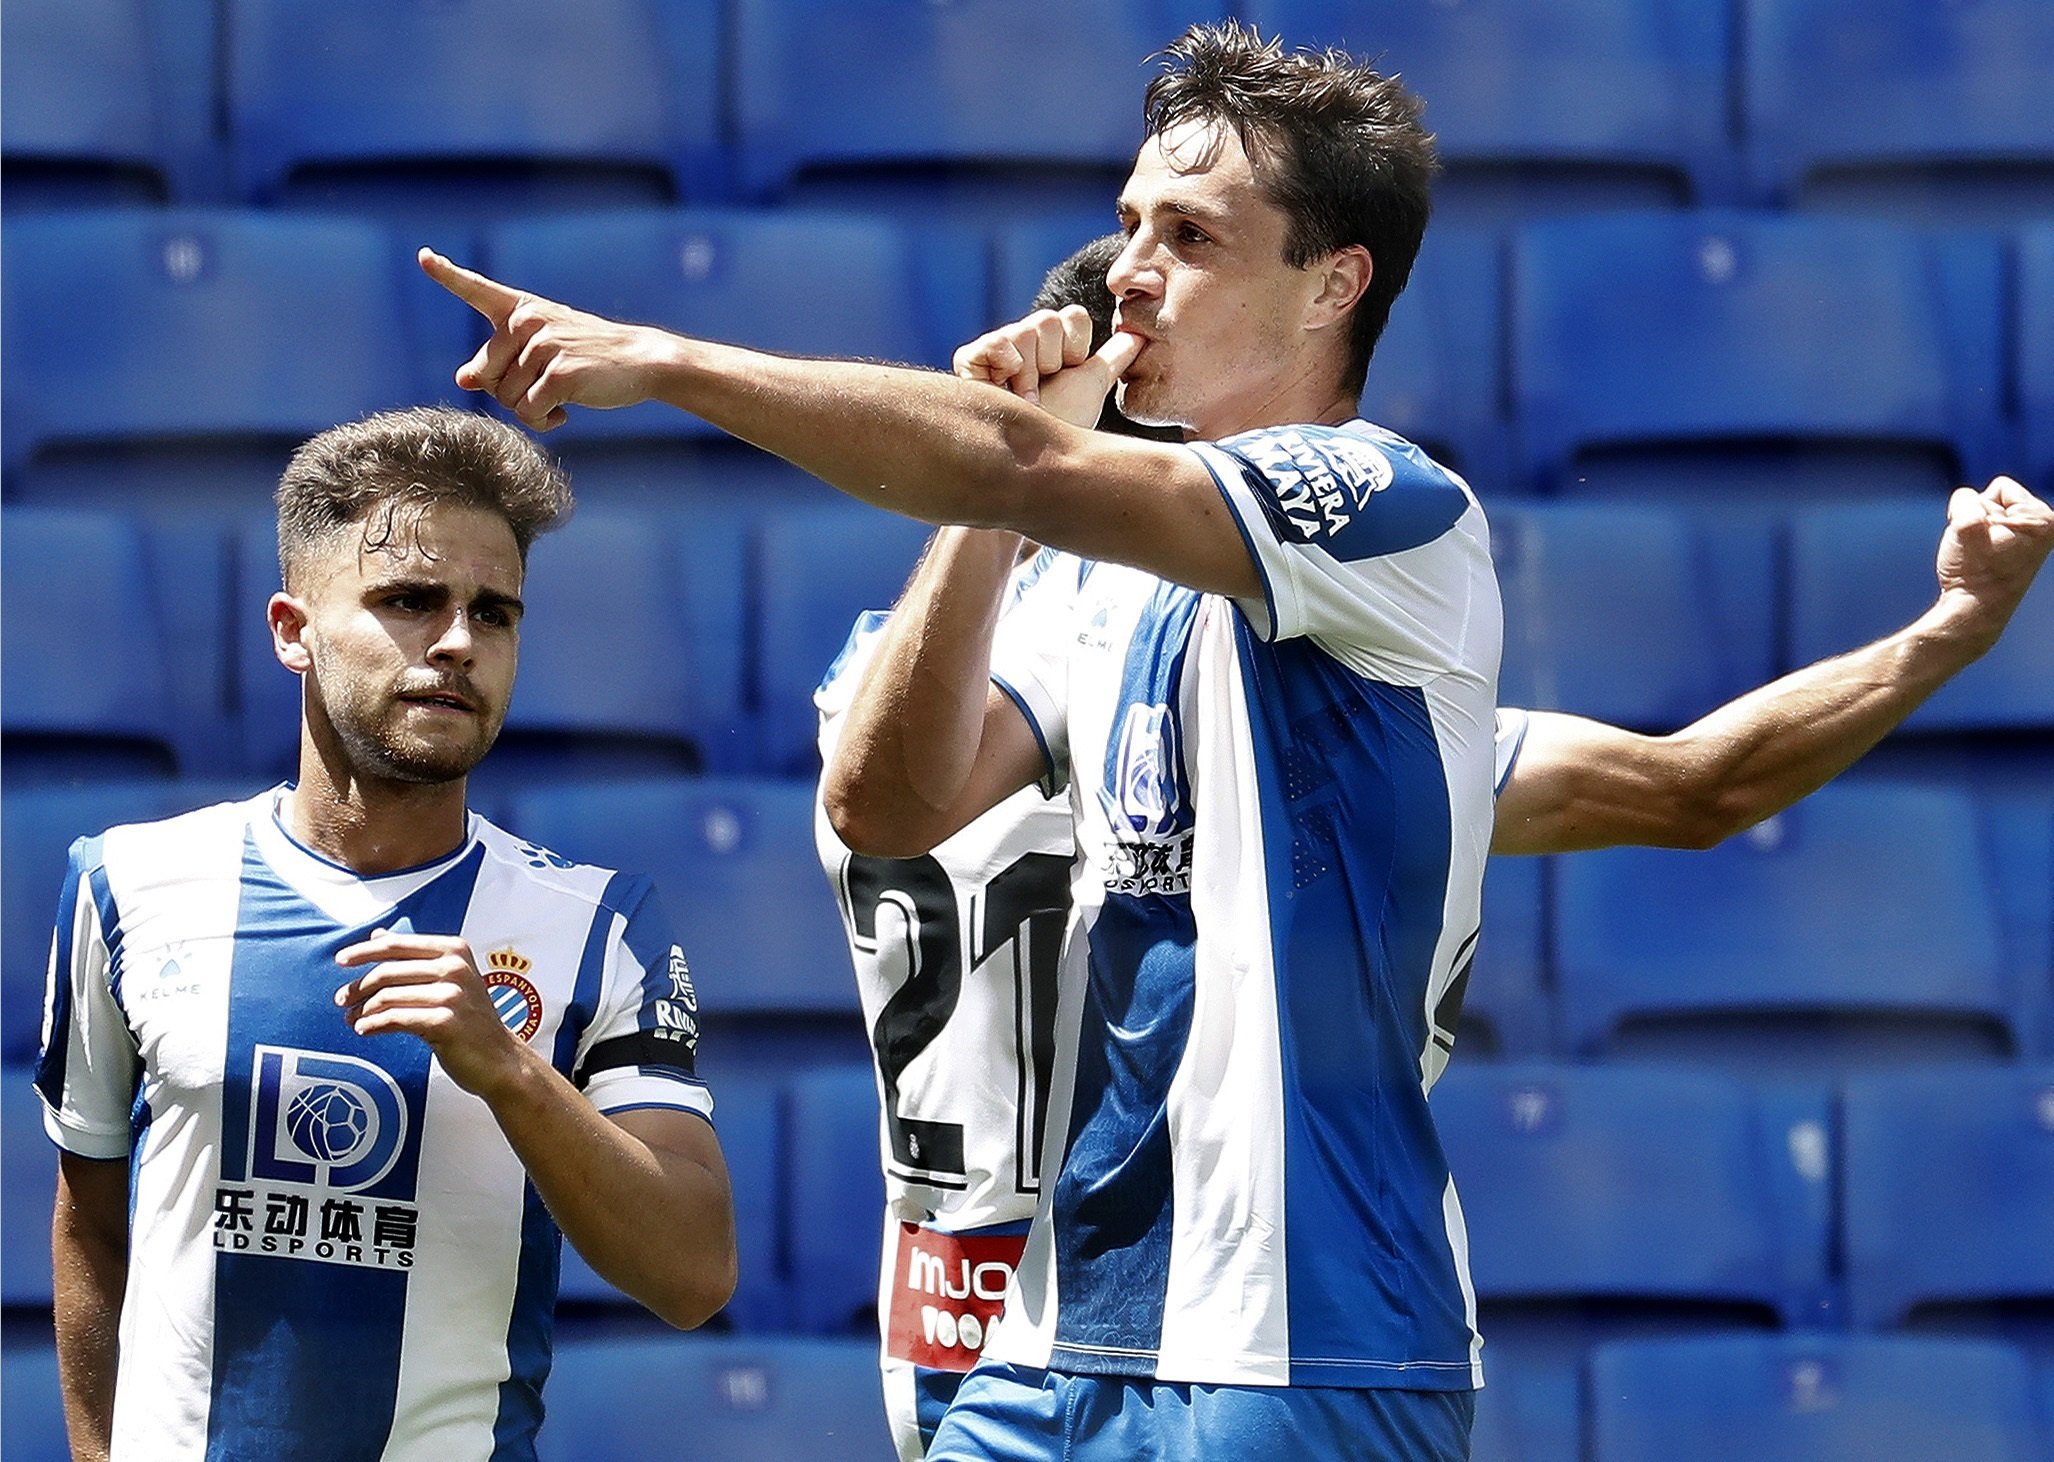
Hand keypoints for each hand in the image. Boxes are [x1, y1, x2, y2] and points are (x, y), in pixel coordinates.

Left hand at [335, 928, 525, 1098]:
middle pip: (388, 971)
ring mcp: (452, 994)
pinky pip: (395, 1020)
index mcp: (455, 950)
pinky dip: (374, 1025)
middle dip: (359, 987)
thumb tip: (378, 935)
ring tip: (353, 1019)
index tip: (341, 960)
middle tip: (343, 999)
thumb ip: (414, 957)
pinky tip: (365, 1029)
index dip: (364, 951)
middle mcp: (455, 968)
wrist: (501, 1059)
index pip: (398, 944)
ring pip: (388, 997)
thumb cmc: (472, 1021)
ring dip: (363, 1010)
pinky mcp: (445, 1021)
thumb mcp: (448, 980)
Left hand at [419, 248, 674, 429]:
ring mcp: (543, 345)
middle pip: (486, 375)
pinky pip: (528, 413)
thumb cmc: (588, 357)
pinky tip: (565, 411)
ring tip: (559, 398)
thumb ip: (499, 363)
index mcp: (521, 309)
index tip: (424, 257)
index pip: (477, 290)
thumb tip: (463, 379)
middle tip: (541, 387)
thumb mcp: (540, 352)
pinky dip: (544, 421)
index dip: (447, 275)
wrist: (641, 360)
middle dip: (507, 392)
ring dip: (530, 409)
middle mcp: (527, 321)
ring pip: (506, 399)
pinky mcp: (559, 373)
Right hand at [953, 305, 1142, 428]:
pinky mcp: (971, 358)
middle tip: (1044, 391)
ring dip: (1030, 375)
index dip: (1076, 347)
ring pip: (1025, 332)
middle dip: (1052, 361)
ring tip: (1026, 400)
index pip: (1072, 316)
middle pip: (1048, 320)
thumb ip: (1113, 360)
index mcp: (1052, 344)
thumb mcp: (1092, 388)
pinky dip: (1005, 365)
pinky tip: (1003, 390)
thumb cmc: (1060, 427)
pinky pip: (996, 342)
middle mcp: (1023, 340)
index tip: (1069, 373)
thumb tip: (1139, 337)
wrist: (1031, 464)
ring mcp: (997, 348)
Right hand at [1933, 476, 2053, 647]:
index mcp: (2043, 519)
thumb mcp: (1966, 526)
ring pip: (1991, 514)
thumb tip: (1967, 499)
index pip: (2001, 487)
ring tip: (1981, 555)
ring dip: (1978, 530)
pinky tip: (1983, 558)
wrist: (1975, 610)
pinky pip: (1991, 528)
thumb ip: (1966, 499)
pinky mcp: (2019, 548)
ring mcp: (2033, 539)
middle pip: (1998, 498)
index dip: (1981, 508)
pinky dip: (1981, 539)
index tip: (1984, 537)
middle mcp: (2046, 527)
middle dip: (1981, 518)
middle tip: (1980, 550)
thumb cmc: (1974, 572)